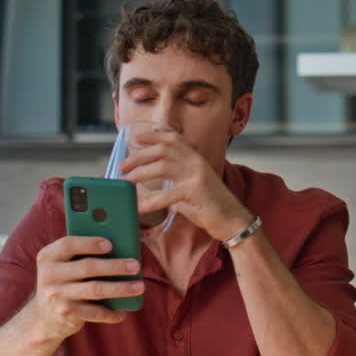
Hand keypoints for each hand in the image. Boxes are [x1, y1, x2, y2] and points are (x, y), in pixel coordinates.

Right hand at [23, 236, 142, 342]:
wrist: (43, 317)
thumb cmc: (65, 281)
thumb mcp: (64, 265)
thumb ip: (83, 253)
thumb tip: (122, 245)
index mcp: (48, 256)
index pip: (68, 244)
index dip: (89, 243)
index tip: (110, 244)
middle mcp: (49, 274)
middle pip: (87, 267)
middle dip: (115, 266)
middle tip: (136, 266)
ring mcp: (57, 295)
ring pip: (95, 290)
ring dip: (120, 288)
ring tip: (140, 286)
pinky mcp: (66, 313)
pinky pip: (94, 312)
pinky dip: (111, 313)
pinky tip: (124, 312)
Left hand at [117, 130, 251, 240]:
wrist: (233, 220)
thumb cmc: (209, 205)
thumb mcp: (190, 185)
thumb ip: (173, 180)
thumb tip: (147, 183)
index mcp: (196, 158)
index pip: (173, 138)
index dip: (153, 135)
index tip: (136, 138)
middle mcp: (196, 162)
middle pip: (163, 150)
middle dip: (139, 156)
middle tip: (122, 166)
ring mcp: (197, 175)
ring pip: (162, 167)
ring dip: (139, 174)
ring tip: (124, 183)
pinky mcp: (196, 192)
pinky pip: (168, 195)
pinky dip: (151, 201)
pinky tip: (139, 207)